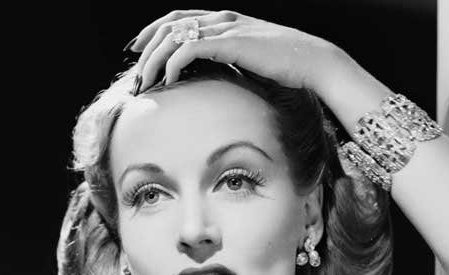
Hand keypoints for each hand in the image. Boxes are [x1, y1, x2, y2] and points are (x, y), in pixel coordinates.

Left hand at [127, 9, 344, 93]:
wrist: (313, 62)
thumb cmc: (286, 69)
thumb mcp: (250, 63)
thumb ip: (229, 64)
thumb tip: (212, 83)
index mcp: (225, 20)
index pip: (178, 17)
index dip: (153, 32)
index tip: (136, 51)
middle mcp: (223, 18)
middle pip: (170, 25)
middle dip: (146, 49)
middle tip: (135, 76)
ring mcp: (227, 28)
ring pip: (175, 36)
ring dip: (154, 60)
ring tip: (145, 84)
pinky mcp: (232, 42)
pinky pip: (191, 47)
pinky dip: (174, 62)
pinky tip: (168, 79)